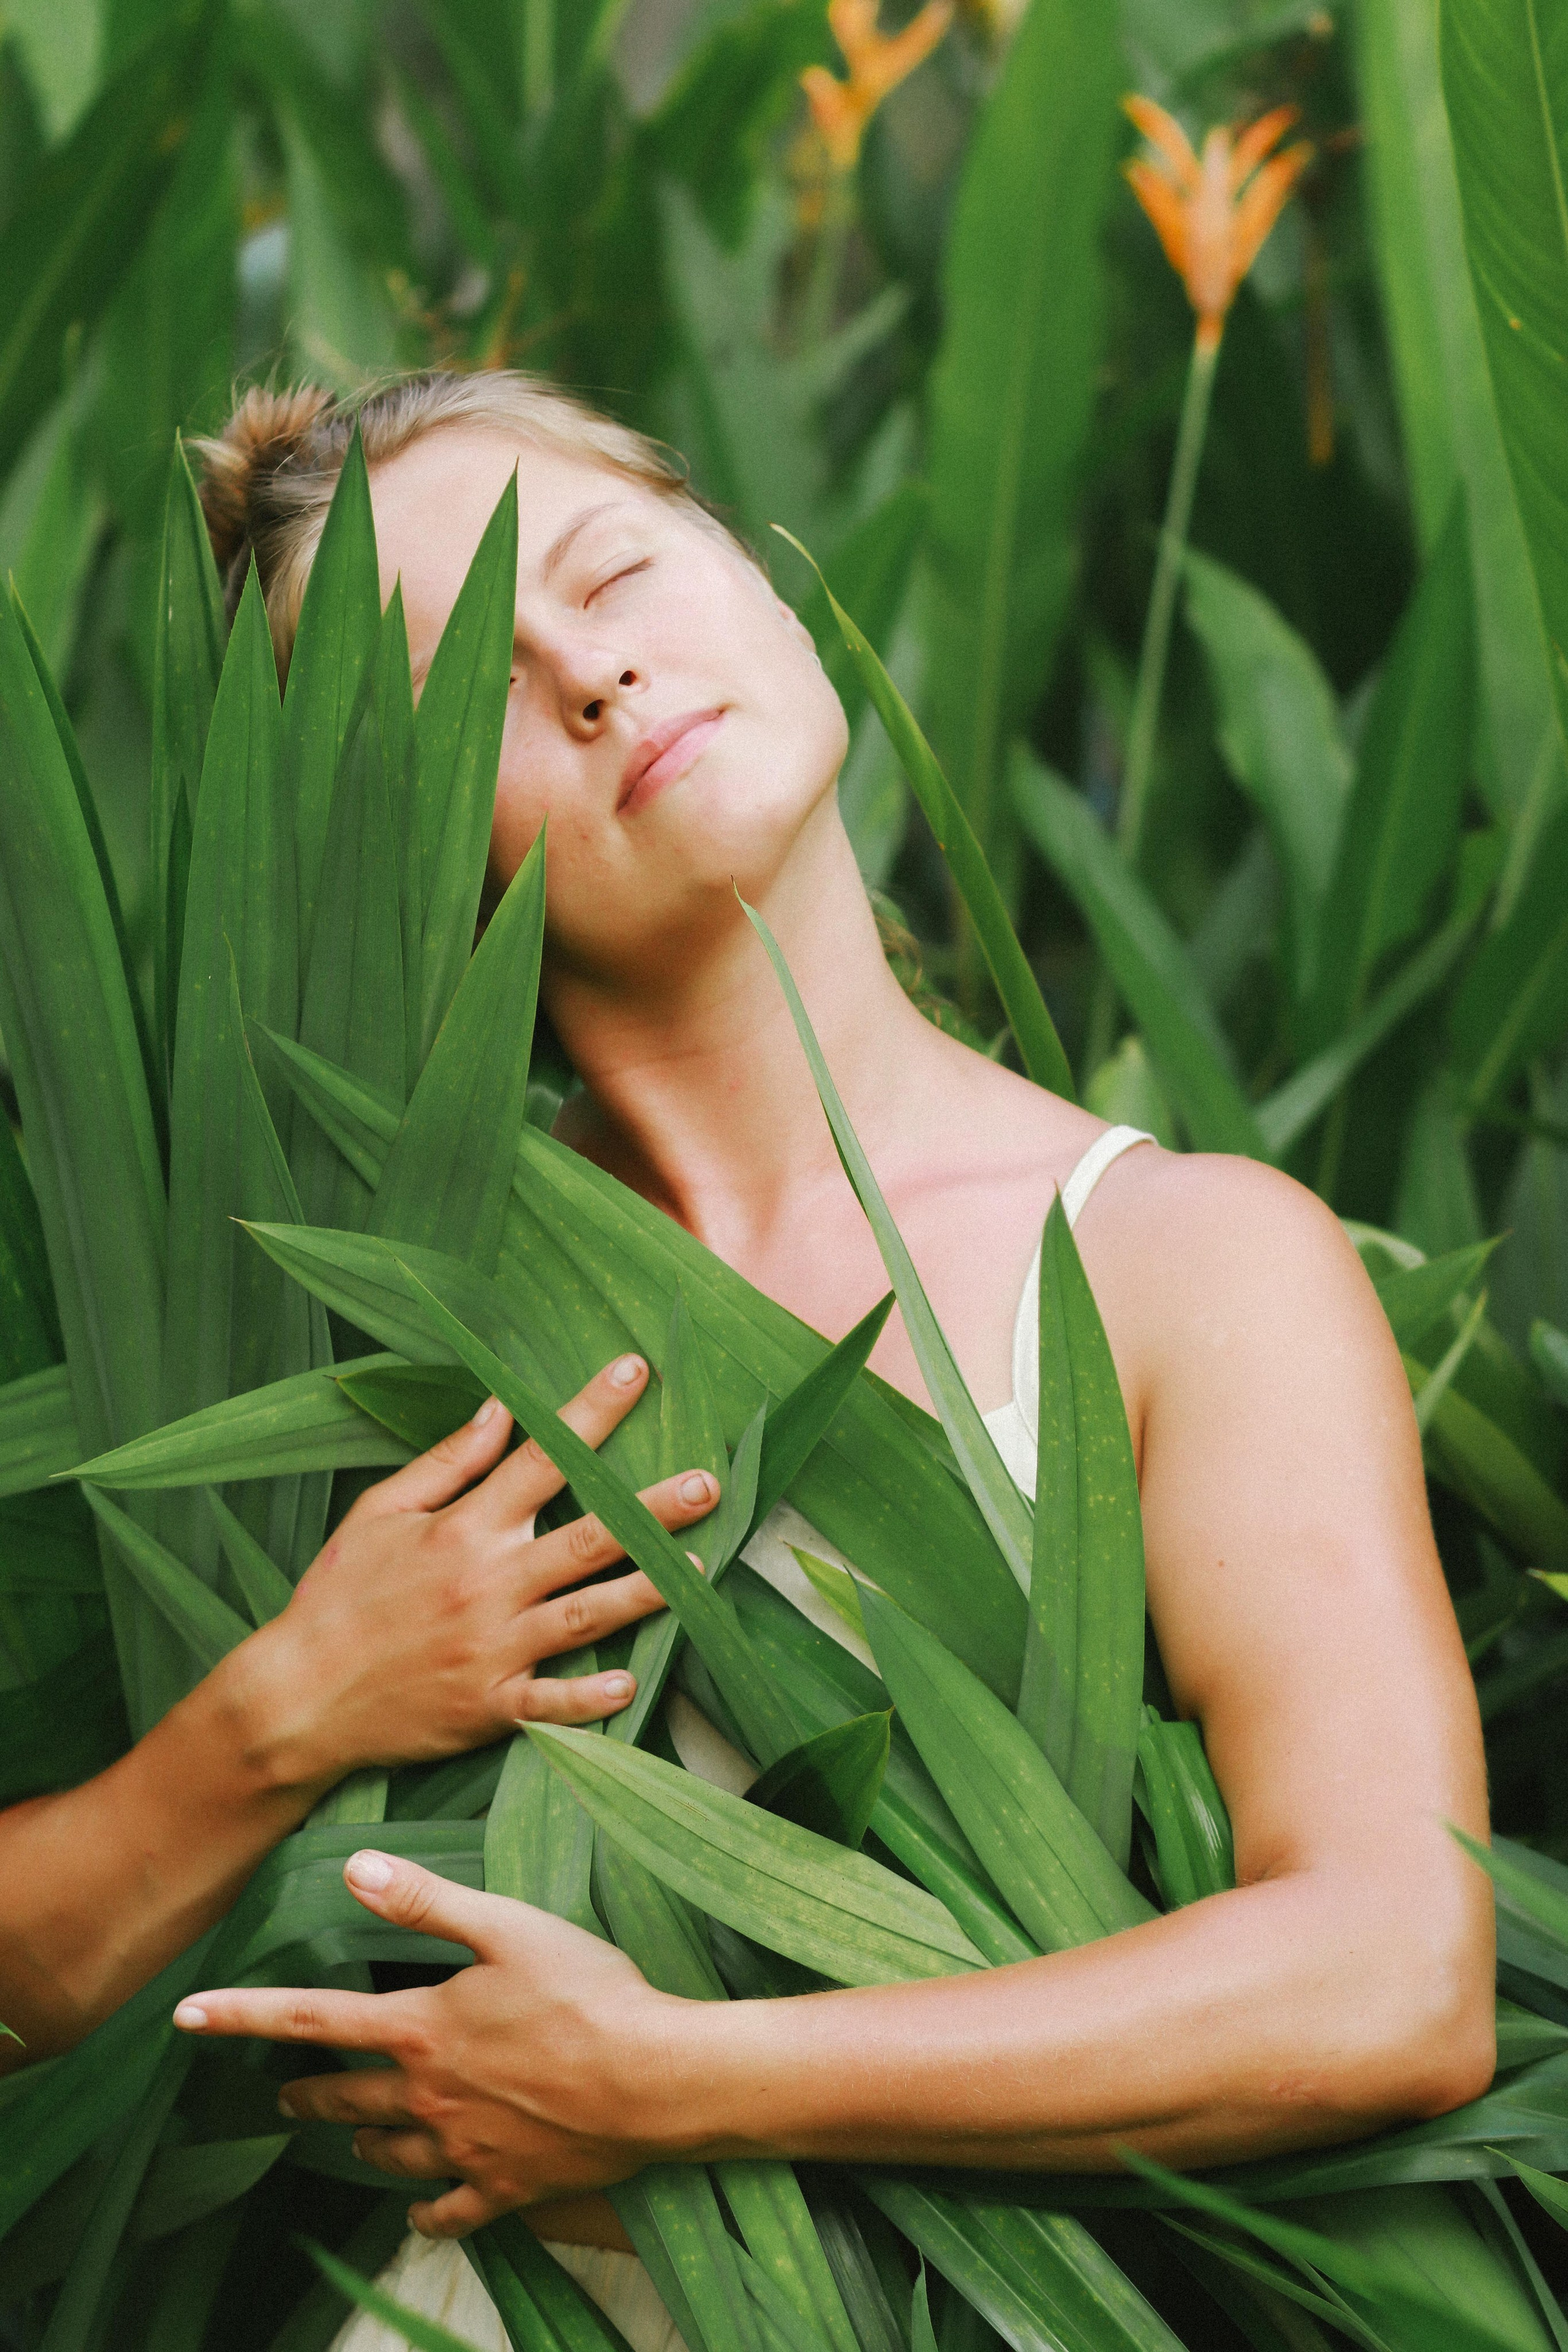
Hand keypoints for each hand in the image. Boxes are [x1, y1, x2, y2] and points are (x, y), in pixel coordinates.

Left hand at [173, 1849, 690, 2233]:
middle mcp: (429, 2097)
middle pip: (347, 2099)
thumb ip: (426, 1902)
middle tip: (284, 2098)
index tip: (187, 2016)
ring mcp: (465, 2150)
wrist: (653, 2080)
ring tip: (353, 2138)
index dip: (245, 2015)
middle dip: (308, 2096)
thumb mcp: (507, 1926)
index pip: (314, 2020)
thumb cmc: (587, 1993)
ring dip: (364, 2143)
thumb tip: (355, 1867)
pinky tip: (422, 2208)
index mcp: (423, 2030)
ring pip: (390, 2155)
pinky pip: (449, 2210)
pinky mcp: (506, 2187)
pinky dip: (428, 2209)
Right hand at [244, 1354, 717, 1790]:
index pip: (540, 1458)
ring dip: (645, 1591)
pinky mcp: (488, 1707)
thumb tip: (501, 1407)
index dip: (591, 1412)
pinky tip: (632, 1684)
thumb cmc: (336, 1597)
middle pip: (587, 1537)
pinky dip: (590, 1696)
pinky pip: (552, 1703)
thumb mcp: (378, 1514)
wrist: (295, 1697)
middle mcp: (486, 1584)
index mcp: (462, 1530)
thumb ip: (448, 1461)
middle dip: (653, 1508)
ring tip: (696, 1569)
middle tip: (709, 1484)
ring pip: (586, 1615)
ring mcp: (491, 1648)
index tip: (635, 1371)